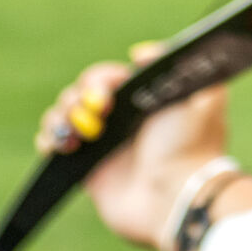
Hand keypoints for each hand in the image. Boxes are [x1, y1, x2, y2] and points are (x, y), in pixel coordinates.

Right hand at [34, 44, 228, 250]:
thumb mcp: (203, 93)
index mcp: (143, 99)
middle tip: (96, 113)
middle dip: (79, 97)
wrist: (176, 197)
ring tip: (76, 135)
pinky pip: (54, 145)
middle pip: (81, 92)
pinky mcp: (86, 171)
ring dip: (60, 116)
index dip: (100, 80)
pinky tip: (62, 145)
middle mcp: (122, 119)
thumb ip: (176, 64)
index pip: (108, 76)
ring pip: (63, 114)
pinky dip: (49, 138)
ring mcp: (102, 145)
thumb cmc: (191, 147)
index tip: (106, 94)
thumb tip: (137, 53)